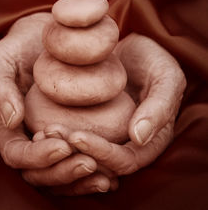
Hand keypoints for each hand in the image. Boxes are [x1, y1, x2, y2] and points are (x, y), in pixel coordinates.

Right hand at [0, 13, 116, 194]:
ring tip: (107, 177)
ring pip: (61, 171)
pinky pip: (80, 157)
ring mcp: (50, 136)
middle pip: (40, 172)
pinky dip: (95, 166)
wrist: (46, 36)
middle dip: (63, 173)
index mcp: (6, 125)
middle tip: (90, 163)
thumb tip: (11, 120)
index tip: (62, 147)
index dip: (37, 157)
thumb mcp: (2, 59)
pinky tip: (113, 169)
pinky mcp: (71, 130)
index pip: (16, 154)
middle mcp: (27, 136)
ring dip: (81, 179)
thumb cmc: (20, 45)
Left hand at [45, 33, 186, 174]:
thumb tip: (138, 138)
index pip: (125, 161)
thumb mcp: (166, 78)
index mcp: (149, 141)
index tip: (77, 136)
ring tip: (42, 131)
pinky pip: (75, 133)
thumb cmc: (156, 60)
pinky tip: (42, 124)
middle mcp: (127, 143)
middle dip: (74, 153)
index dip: (101, 153)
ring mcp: (109, 133)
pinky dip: (60, 135)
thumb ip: (159, 108)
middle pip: (100, 163)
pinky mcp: (93, 121)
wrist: (136, 46)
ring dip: (62, 148)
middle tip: (50, 134)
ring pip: (83, 154)